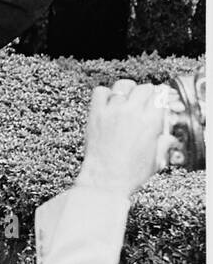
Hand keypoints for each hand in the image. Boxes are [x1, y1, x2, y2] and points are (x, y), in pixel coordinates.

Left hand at [75, 80, 177, 194]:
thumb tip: (166, 137)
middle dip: (147, 92)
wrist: (106, 178)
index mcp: (150, 123)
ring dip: (128, 88)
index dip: (161, 96)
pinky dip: (105, 92)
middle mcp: (132, 112)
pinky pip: (100, 91)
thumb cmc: (131, 173)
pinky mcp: (96, 113)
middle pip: (143, 88)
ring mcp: (112, 110)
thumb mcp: (157, 159)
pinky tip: (109, 101)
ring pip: (123, 85)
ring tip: (128, 95)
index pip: (160, 96)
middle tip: (145, 98)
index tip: (159, 99)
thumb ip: (163, 144)